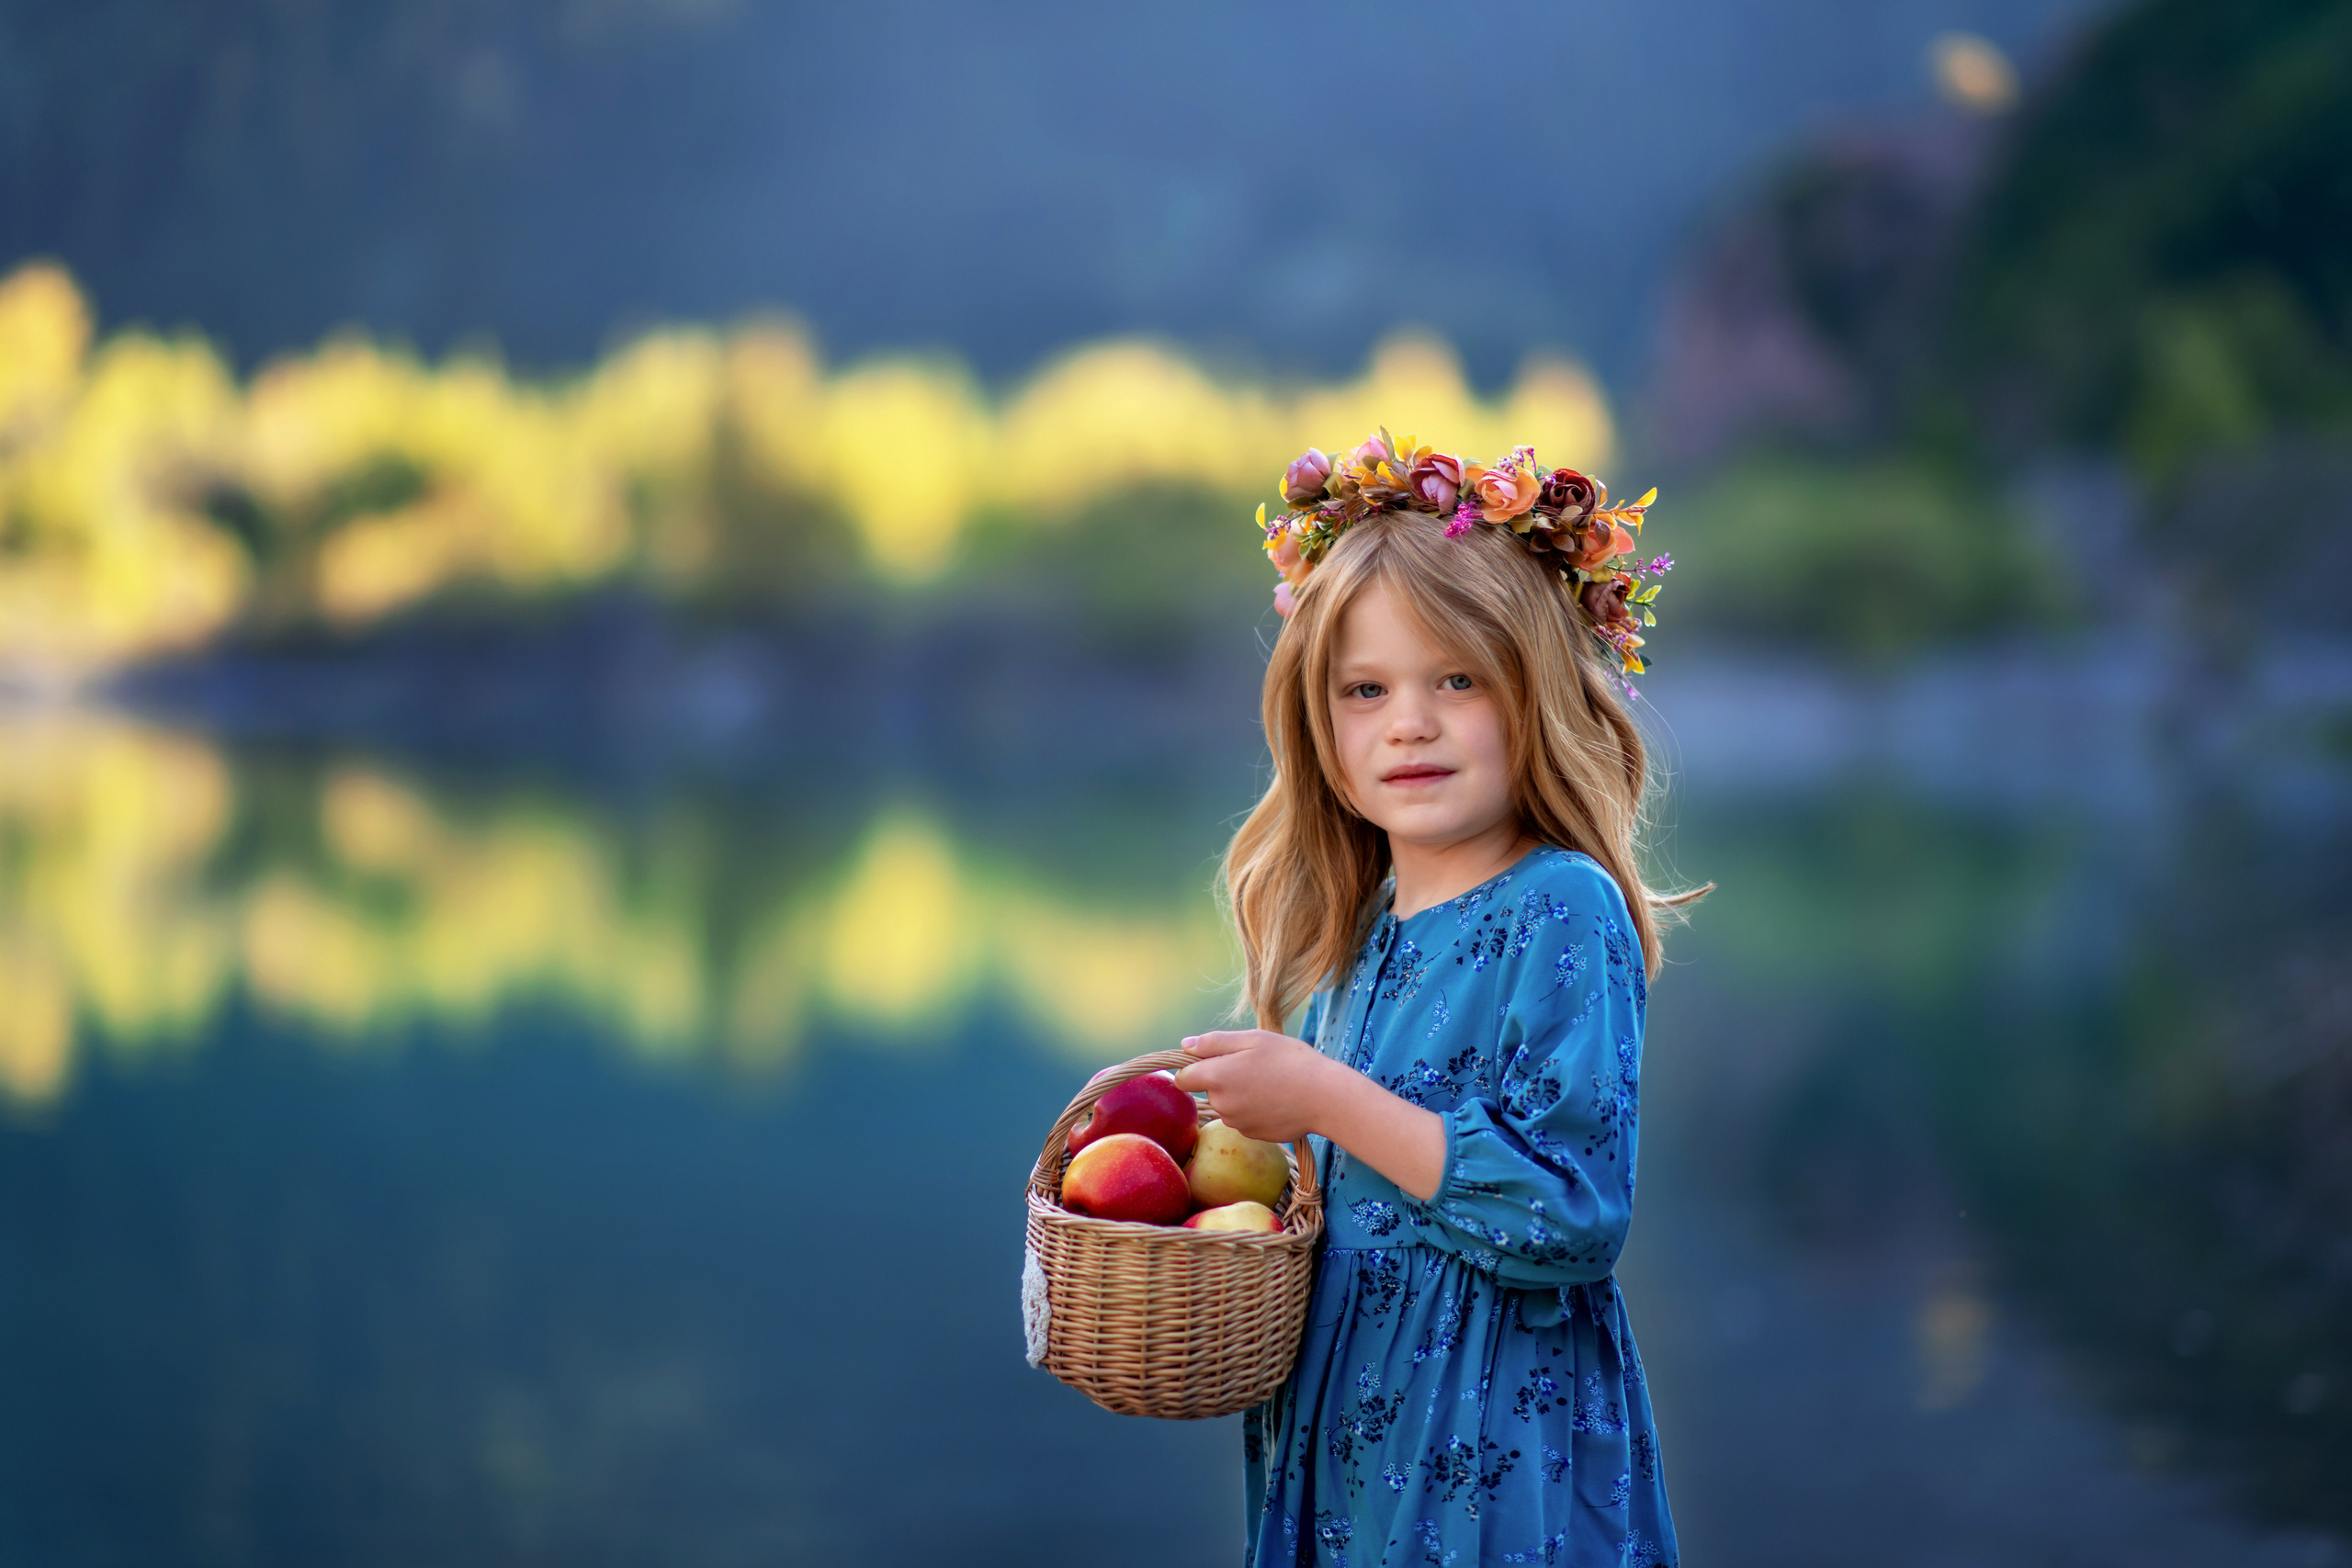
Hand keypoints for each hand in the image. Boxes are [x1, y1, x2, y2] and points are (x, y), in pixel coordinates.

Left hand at [1176, 1028, 1448, 1201]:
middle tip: (1255, 1065)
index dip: (1193, 1067)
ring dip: (1239, 1094)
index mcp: (1216, 1077)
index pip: (1182, 1078)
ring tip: (1269, 1082)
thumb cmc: (1289, 1061)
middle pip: (1208, 1090)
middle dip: (1223, 1078)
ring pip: (1226, 1105)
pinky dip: (1253, 1110)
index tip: (1212, 1060)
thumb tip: (1184, 1045)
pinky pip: (1243, 1119)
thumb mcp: (1252, 1040)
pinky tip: (1276, 1100)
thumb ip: (1213, 1042)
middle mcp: (1221, 1103)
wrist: (1323, 1097)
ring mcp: (1236, 1122)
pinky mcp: (1252, 1134)